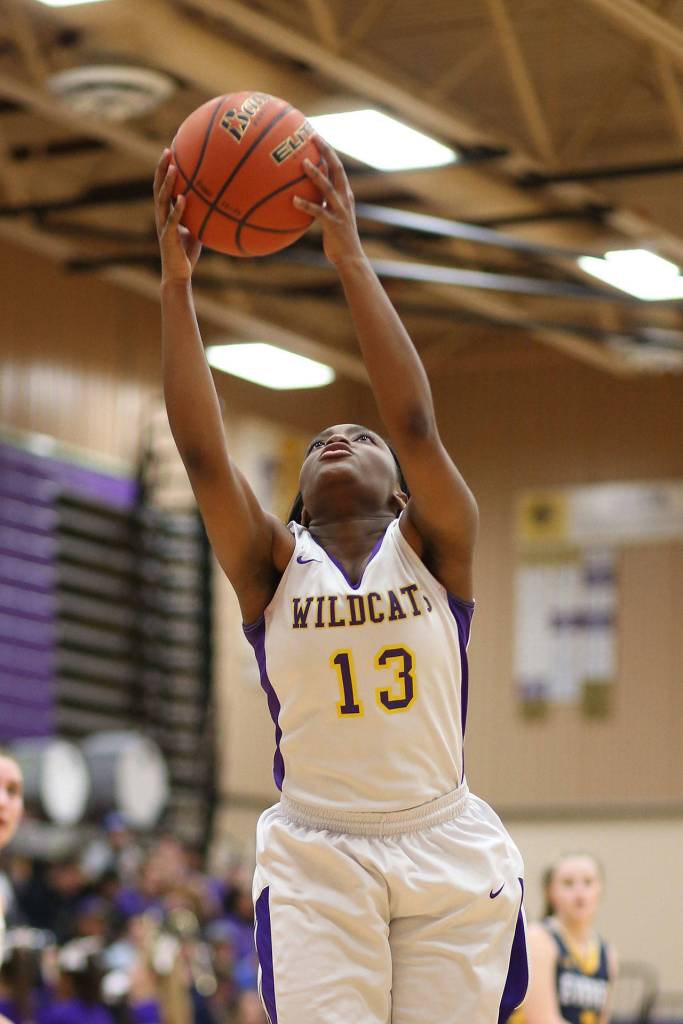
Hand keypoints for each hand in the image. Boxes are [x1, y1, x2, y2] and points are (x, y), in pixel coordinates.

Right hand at [153, 148, 201, 283]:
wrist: (178, 274)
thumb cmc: (187, 253)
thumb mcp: (197, 229)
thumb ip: (202, 215)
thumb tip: (219, 204)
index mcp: (166, 212)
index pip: (163, 186)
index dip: (165, 169)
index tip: (171, 150)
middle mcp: (161, 216)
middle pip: (158, 187)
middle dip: (162, 168)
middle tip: (168, 150)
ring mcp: (163, 226)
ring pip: (162, 200)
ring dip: (167, 183)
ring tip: (173, 167)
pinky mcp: (168, 237)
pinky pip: (173, 220)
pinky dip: (177, 208)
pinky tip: (183, 198)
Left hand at [294, 134, 364, 267]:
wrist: (350, 258)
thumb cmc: (337, 240)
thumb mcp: (330, 218)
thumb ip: (321, 205)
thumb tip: (302, 197)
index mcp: (345, 194)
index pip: (337, 167)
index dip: (328, 151)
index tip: (315, 136)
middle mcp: (345, 198)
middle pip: (337, 169)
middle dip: (326, 151)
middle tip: (313, 137)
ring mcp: (340, 210)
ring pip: (328, 187)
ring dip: (316, 174)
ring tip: (303, 163)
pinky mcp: (334, 224)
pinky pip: (318, 212)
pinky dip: (306, 205)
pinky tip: (293, 200)